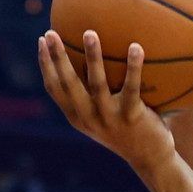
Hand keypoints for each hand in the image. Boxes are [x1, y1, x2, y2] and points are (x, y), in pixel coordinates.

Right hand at [38, 30, 176, 172]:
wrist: (151, 159)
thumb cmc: (129, 131)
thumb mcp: (104, 117)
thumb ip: (93, 96)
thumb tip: (90, 57)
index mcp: (78, 117)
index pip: (54, 88)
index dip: (45, 64)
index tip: (41, 40)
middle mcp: (89, 118)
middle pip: (67, 83)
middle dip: (56, 57)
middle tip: (51, 32)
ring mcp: (109, 119)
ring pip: (97, 83)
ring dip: (92, 57)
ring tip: (90, 33)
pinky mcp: (131, 117)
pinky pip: (132, 87)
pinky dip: (134, 66)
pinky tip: (136, 46)